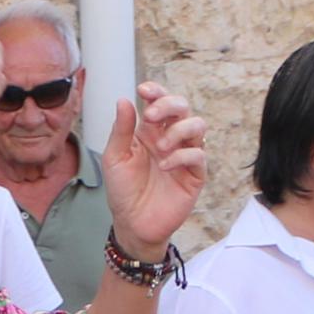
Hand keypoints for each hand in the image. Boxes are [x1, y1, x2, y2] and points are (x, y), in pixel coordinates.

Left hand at [102, 82, 208, 258]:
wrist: (133, 223)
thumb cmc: (123, 189)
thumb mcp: (115, 157)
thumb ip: (121, 129)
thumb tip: (125, 99)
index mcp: (149, 131)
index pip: (159, 102)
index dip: (156, 91)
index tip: (143, 91)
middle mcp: (169, 139)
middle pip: (182, 107)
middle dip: (169, 105)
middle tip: (150, 117)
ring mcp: (184, 155)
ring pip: (197, 126)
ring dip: (179, 130)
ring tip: (160, 147)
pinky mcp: (194, 175)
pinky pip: (198, 155)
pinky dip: (182, 155)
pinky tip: (165, 166)